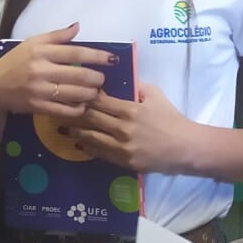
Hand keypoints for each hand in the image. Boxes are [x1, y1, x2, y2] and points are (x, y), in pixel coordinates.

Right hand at [0, 23, 112, 120]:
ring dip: (91, 94)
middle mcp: (40, 69)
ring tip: (95, 92)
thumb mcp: (31, 43)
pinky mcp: (37, 107)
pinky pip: (65, 110)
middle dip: (97, 78)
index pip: (76, 52)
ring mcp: (39, 90)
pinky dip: (78, 109)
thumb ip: (56, 36)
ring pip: (76, 93)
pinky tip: (82, 105)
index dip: (98, 56)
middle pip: (80, 74)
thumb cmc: (14, 63)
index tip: (112, 59)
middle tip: (102, 79)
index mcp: (41, 51)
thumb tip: (78, 26)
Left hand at [69, 81, 193, 173]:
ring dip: (74, 132)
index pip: (98, 100)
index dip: (82, 96)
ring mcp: (122, 147)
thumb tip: (118, 80)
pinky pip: (100, 154)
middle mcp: (122, 128)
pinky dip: (87, 148)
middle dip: (72, 113)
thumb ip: (136, 86)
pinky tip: (78, 144)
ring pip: (91, 138)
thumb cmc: (170, 118)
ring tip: (61, 128)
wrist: (185, 147)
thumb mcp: (155, 95)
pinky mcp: (124, 161)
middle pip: (90, 118)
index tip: (70, 92)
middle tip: (57, 109)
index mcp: (129, 109)